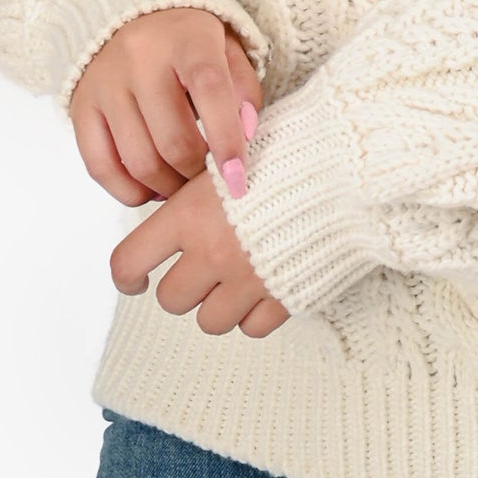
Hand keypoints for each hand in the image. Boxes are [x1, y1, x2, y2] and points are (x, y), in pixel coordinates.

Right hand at [69, 9, 265, 206]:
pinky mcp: (81, 107)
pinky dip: (129, 192)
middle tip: (209, 177)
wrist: (127, 11)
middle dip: (197, 172)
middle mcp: (140, 58)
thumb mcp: (227, 48)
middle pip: (173, 140)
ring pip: (139, 161)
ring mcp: (106, 83)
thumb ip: (244, 89)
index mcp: (187, 38)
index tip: (238, 180)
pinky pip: (100, 167)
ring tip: (183, 183)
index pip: (210, 90)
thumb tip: (245, 136)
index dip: (227, 139)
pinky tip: (151, 187)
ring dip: (168, 186)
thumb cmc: (188, 40)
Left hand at [111, 164, 288, 338]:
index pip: (130, 261)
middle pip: (171, 299)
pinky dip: (255, 312)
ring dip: (218, 302)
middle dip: (184, 284)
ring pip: (208, 322)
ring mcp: (248, 283)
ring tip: (237, 276)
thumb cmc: (291, 148)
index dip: (127, 275)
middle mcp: (212, 255)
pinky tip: (267, 283)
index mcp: (190, 215)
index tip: (135, 280)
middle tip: (202, 265)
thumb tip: (179, 206)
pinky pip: (251, 328)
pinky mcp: (283, 300)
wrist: (350, 167)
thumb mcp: (231, 157)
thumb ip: (199, 191)